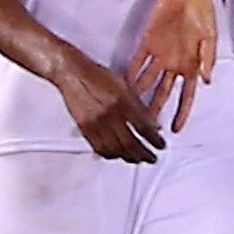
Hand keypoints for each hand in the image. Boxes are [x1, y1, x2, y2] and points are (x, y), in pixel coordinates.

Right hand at [55, 48, 163, 162]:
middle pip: (131, 142)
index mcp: (123, 102)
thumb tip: (153, 123)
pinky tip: (117, 155)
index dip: (155, 139)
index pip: (144, 127)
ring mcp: (96, 123)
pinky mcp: (84, 128)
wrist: (73, 74)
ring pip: (115, 149)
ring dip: (129, 157)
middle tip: (151, 158)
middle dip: (144, 154)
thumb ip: (140, 106)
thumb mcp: (125, 86)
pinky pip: (99, 147)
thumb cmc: (98, 76)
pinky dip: (110, 154)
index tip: (160, 145)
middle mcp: (110, 114)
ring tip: (137, 160)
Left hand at [128, 0, 216, 132]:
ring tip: (130, 111)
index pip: (187, 94)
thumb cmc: (203, 12)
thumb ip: (208, 59)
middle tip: (146, 127)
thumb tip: (207, 81)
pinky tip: (122, 86)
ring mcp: (160, 54)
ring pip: (148, 80)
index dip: (182, 112)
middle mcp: (175, 63)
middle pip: (163, 92)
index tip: (175, 128)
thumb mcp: (211, 37)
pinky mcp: (147, 42)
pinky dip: (130, 73)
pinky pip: (137, 62)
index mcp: (192, 64)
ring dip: (140, 95)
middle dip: (156, 109)